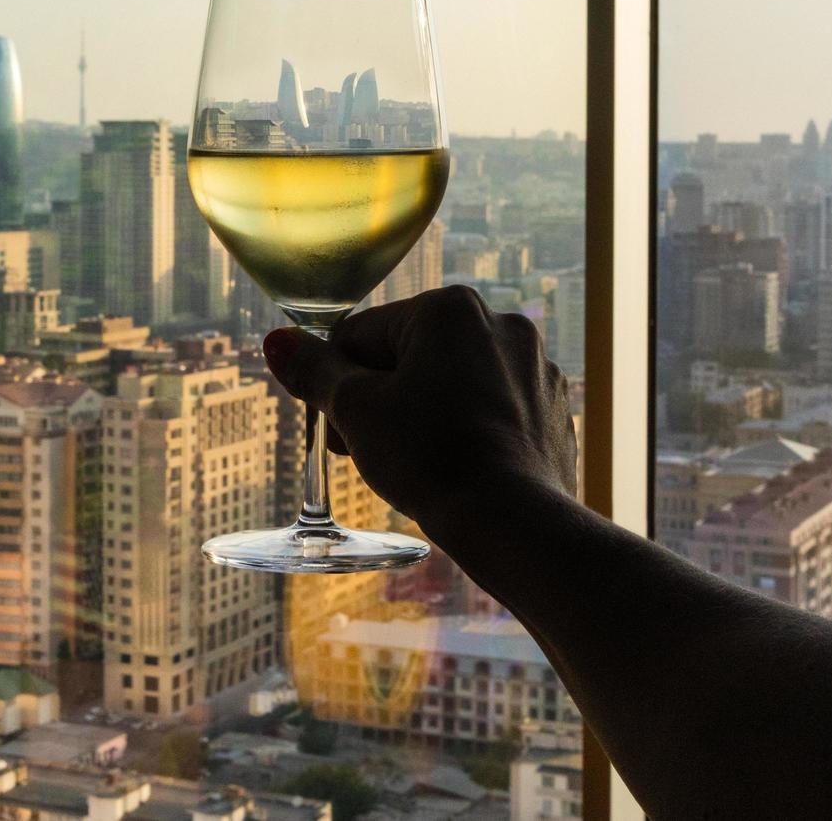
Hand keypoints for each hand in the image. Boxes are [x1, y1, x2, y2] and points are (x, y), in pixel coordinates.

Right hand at [262, 285, 576, 527]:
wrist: (513, 521)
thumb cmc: (430, 458)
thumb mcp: (356, 412)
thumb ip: (315, 371)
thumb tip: (278, 342)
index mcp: (450, 309)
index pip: (362, 334)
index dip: (336, 382)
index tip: (335, 426)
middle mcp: (501, 323)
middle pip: (412, 355)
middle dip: (382, 398)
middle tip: (367, 450)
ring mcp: (535, 367)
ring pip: (455, 382)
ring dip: (424, 413)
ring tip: (412, 463)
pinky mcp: (553, 410)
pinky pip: (493, 411)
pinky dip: (469, 431)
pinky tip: (457, 468)